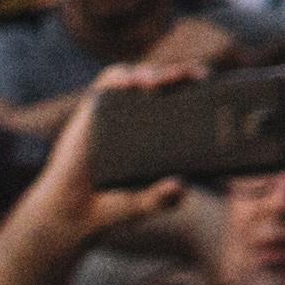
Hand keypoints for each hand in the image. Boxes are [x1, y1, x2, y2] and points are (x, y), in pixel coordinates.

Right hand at [16, 66, 197, 254]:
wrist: (71, 211)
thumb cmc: (113, 206)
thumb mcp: (143, 204)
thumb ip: (161, 198)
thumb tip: (180, 186)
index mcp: (162, 136)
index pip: (186, 104)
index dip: (200, 92)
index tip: (213, 86)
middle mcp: (143, 119)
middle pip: (167, 85)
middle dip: (181, 75)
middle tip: (195, 76)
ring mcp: (118, 111)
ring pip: (140, 78)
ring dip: (152, 73)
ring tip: (157, 83)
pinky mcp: (95, 108)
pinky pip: (110, 82)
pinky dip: (122, 76)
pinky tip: (131, 82)